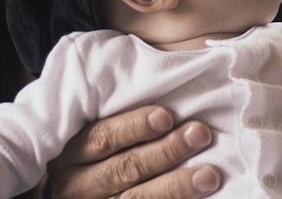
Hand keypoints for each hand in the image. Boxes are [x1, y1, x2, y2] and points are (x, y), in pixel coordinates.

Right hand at [46, 105, 220, 198]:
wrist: (76, 192)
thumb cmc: (91, 152)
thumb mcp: (88, 132)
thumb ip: (114, 115)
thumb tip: (166, 93)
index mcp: (72, 152)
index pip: (103, 138)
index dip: (134, 127)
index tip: (167, 116)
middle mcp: (79, 183)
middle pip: (124, 168)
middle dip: (165, 152)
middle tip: (200, 134)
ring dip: (176, 186)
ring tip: (209, 175)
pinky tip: (198, 197)